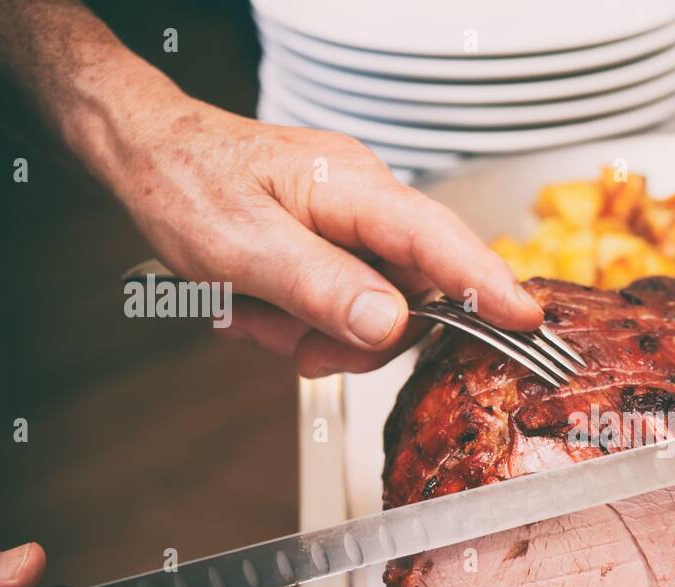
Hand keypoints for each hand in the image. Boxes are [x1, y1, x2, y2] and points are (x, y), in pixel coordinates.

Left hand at [105, 96, 543, 376]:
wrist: (146, 152)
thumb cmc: (186, 183)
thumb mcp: (243, 247)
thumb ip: (321, 287)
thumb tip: (391, 324)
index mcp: (354, 188)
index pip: (440, 240)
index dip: (487, 284)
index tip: (527, 321)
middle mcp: (366, 203)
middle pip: (411, 292)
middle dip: (355, 336)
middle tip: (297, 345)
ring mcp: (353, 225)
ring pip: (375, 309)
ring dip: (316, 332)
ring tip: (257, 316)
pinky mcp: (336, 244)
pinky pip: (346, 302)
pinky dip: (303, 320)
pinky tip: (259, 308)